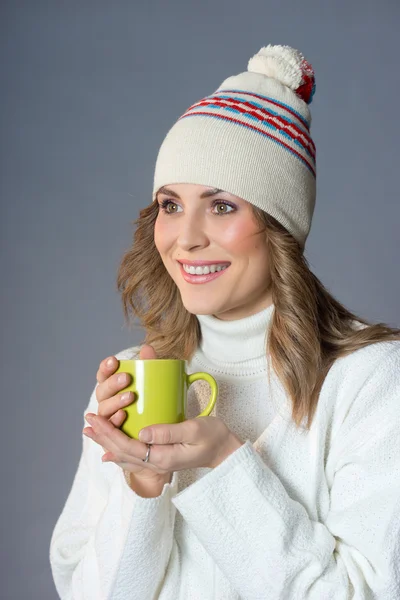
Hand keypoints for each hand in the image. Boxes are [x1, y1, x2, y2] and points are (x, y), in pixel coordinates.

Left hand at [83, 407, 243, 471]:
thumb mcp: (194, 430)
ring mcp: (158, 462)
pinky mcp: (160, 457)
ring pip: (124, 455)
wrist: (225, 451)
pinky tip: (108, 450)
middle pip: (121, 452)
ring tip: (91, 431)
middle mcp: (156, 462)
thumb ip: (168, 432)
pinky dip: (117, 451)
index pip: (127, 445)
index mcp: (162, 457)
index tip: (95, 418)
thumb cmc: (213, 437)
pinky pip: (133, 456)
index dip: (109, 432)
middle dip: (102, 435)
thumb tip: (142, 432)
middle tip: (87, 420)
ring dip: (106, 443)